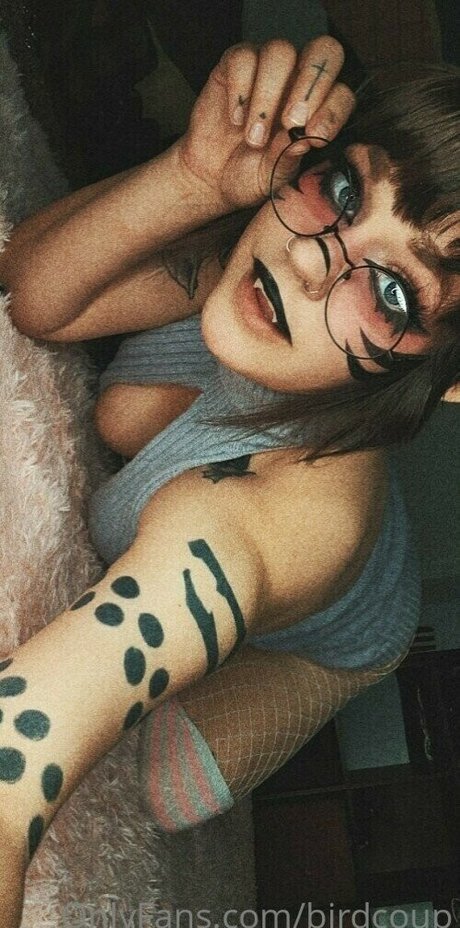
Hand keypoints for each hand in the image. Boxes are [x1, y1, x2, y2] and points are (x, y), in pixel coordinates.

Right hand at [178, 36, 355, 211]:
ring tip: (254, 137)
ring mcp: (267, 68)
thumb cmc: (250, 175)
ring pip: (280, 53)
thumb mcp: (274, 177)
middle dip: (310, 86)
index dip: (333, 110)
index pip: (340, 92)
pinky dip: (240, 90)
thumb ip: (289, 158)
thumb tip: (304, 140)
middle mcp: (297, 79)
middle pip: (322, 51)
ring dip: (268, 96)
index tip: (315, 136)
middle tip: (291, 123)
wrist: (211, 177)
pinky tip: (236, 119)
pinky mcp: (234, 65)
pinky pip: (243, 58)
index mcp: (318, 107)